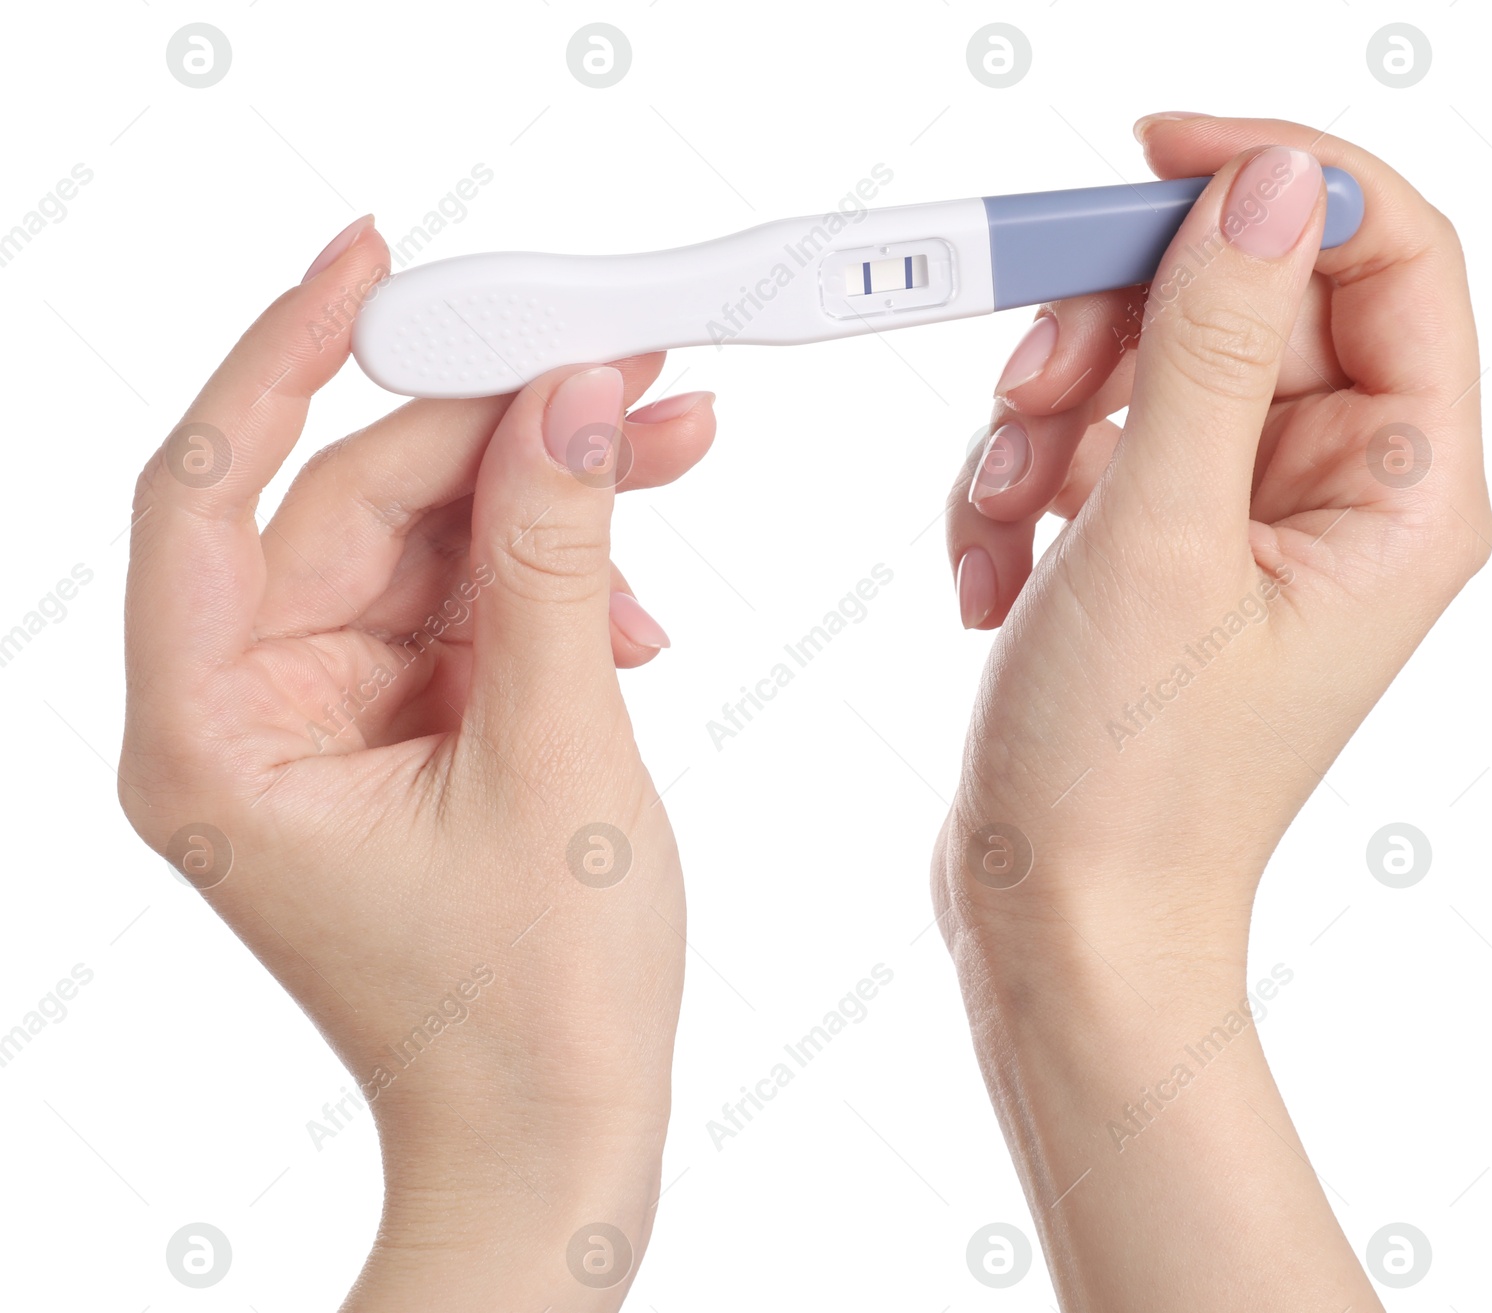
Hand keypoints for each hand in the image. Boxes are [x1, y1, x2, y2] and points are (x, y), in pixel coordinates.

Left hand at [118, 217, 715, 1310]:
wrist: (557, 1132)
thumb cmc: (530, 1005)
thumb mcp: (555, 753)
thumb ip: (557, 560)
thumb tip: (576, 402)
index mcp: (215, 733)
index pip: (213, 487)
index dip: (288, 354)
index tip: (377, 263)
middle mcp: (250, 712)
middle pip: (354, 502)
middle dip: (499, 431)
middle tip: (625, 370)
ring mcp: (328, 718)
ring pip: (427, 543)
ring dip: (553, 502)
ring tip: (675, 456)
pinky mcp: (401, 727)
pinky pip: (469, 604)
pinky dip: (558, 583)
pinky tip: (639, 609)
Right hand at [936, 118, 1486, 1307]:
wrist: (1060, 922)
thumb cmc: (1129, 783)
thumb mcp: (1163, 538)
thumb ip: (1215, 344)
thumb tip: (1263, 186)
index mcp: (1399, 487)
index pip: (1385, 253)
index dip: (1276, 178)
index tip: (1149, 157)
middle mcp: (1337, 496)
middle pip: (1240, 303)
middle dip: (1113, 331)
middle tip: (1032, 390)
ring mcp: (1245, 526)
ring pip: (1147, 371)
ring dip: (1046, 423)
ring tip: (1004, 524)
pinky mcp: (1163, 554)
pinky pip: (1094, 449)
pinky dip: (1023, 490)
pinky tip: (993, 575)